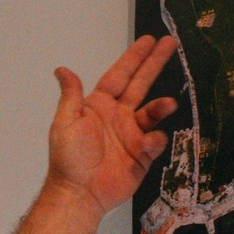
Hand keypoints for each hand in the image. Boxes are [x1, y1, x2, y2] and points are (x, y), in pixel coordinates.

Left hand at [48, 34, 177, 216]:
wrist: (80, 193)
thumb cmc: (69, 159)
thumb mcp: (65, 122)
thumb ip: (71, 95)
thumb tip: (62, 70)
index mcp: (100, 105)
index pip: (120, 74)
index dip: (134, 57)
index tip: (149, 40)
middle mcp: (118, 116)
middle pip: (141, 84)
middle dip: (155, 64)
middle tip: (172, 44)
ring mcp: (131, 135)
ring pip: (152, 113)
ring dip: (161, 106)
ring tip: (168, 103)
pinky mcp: (141, 155)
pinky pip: (155, 141)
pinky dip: (155, 139)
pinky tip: (148, 142)